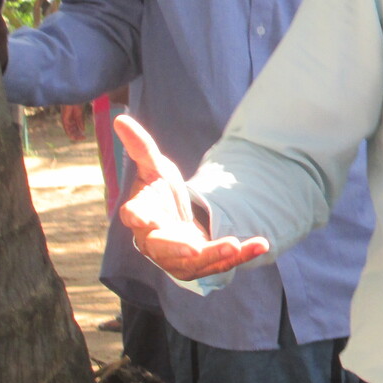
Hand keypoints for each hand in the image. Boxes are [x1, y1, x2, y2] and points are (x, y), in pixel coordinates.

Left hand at [60, 104, 87, 141]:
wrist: (73, 98)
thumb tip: (83, 130)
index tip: (85, 137)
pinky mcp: (64, 120)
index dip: (80, 134)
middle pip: (73, 131)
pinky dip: (70, 133)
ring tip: (80, 138)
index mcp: (73, 119)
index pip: (76, 129)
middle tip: (83, 138)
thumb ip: (81, 122)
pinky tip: (74, 136)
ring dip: (74, 136)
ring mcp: (66, 121)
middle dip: (78, 135)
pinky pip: (66, 129)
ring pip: (69, 131)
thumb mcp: (80, 114)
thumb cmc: (76, 104)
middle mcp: (69, 121)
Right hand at [114, 114, 268, 280]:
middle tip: (195, 249)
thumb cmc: (161, 194)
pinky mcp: (202, 265)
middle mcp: (155, 241)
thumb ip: (141, 147)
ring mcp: (179, 258)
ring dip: (214, 256)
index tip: (139, 216)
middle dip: (179, 249)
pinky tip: (261, 245)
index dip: (137, 216)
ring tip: (235, 245)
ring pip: (194, 263)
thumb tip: (120, 118)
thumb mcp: (156, 168)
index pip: (134, 215)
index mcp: (141, 215)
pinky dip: (242, 256)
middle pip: (163, 248)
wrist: (178, 219)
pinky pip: (222, 264)